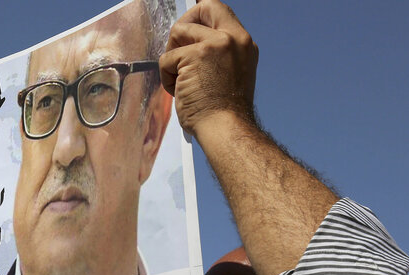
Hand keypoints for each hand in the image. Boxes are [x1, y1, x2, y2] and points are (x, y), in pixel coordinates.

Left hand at [159, 0, 257, 134]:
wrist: (225, 128)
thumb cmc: (222, 110)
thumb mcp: (229, 72)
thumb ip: (217, 52)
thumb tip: (191, 40)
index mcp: (243, 43)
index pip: (219, 10)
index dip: (199, 15)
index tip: (186, 31)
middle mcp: (233, 38)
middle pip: (203, 7)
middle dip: (184, 25)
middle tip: (178, 50)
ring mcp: (215, 44)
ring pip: (179, 32)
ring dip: (172, 57)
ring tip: (180, 79)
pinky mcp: (195, 55)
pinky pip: (166, 58)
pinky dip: (166, 77)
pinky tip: (178, 91)